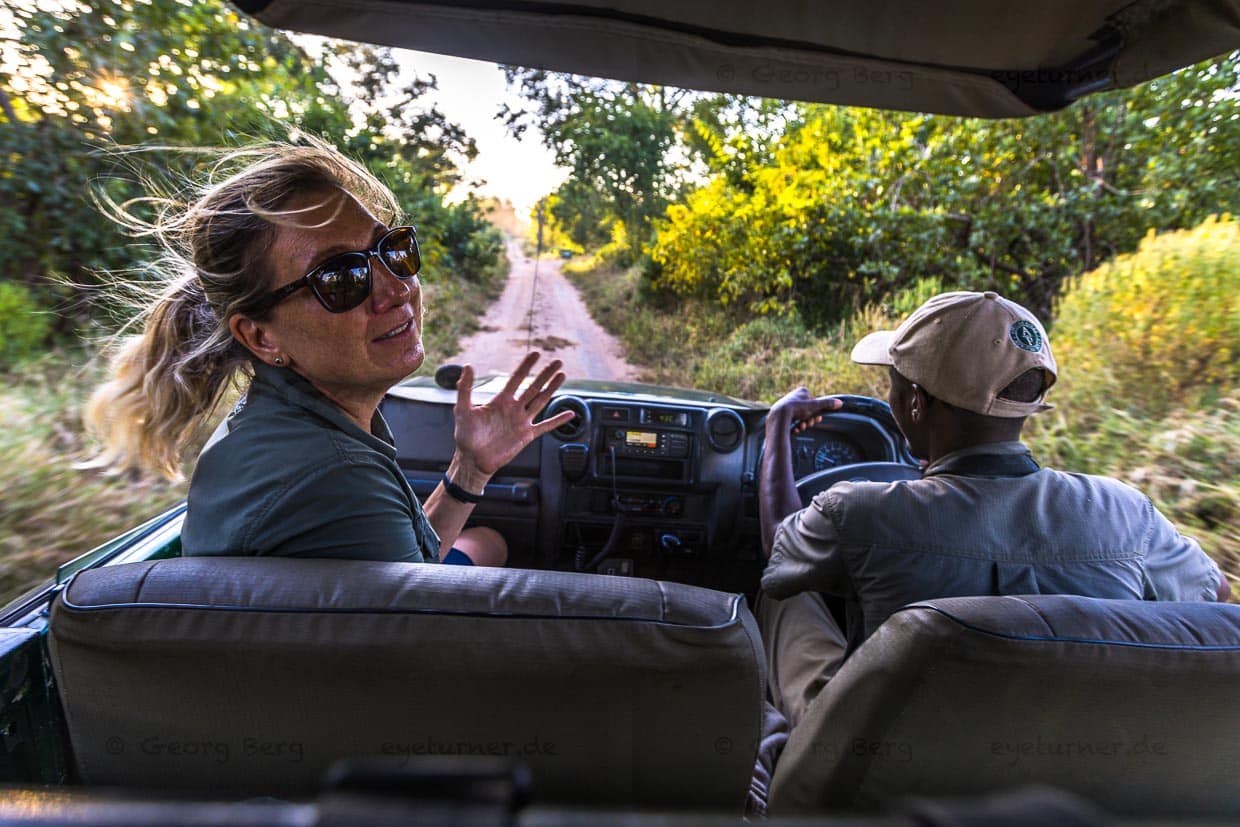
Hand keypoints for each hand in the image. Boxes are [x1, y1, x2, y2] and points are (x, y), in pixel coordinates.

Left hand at [452, 352, 574, 481]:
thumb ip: (465, 388)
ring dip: (552, 389)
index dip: (526, 366)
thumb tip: (468, 366)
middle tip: (557, 361)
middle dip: (545, 374)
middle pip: (533, 387)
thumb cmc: (465, 435)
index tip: (536, 353)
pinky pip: (545, 426)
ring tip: (562, 375)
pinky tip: (569, 414)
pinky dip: (558, 421)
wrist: (473, 460)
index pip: (516, 379)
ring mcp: (521, 422)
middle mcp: (513, 409)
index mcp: (500, 401)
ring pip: (541, 401)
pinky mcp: (527, 436)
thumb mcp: (462, 409)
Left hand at [768, 387, 842, 433]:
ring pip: (801, 417)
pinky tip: (795, 429)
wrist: (778, 417)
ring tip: (801, 426)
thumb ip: (827, 404)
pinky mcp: (783, 414)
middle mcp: (794, 396)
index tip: (817, 417)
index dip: (816, 412)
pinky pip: (793, 421)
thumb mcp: (814, 406)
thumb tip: (840, 403)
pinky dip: (796, 426)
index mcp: (802, 391)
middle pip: (808, 411)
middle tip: (809, 423)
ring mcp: (788, 405)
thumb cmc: (796, 409)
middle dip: (810, 419)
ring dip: (804, 424)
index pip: (815, 402)